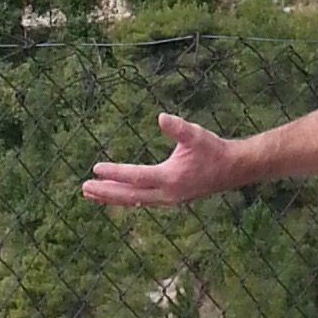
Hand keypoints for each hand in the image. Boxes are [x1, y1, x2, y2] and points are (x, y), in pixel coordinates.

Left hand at [83, 112, 242, 207]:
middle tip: (84, 188)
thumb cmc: (213, 149)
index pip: (135, 177)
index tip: (95, 168)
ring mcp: (168, 198)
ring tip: (92, 193)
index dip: (115, 173)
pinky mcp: (170, 198)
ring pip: (134, 200)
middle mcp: (166, 194)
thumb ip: (178, 127)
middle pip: (130, 196)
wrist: (233, 169)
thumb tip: (161, 117)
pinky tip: (116, 193)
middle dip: (106, 192)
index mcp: (170, 178)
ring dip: (113, 196)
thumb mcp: (196, 135)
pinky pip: (142, 199)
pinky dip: (126, 197)